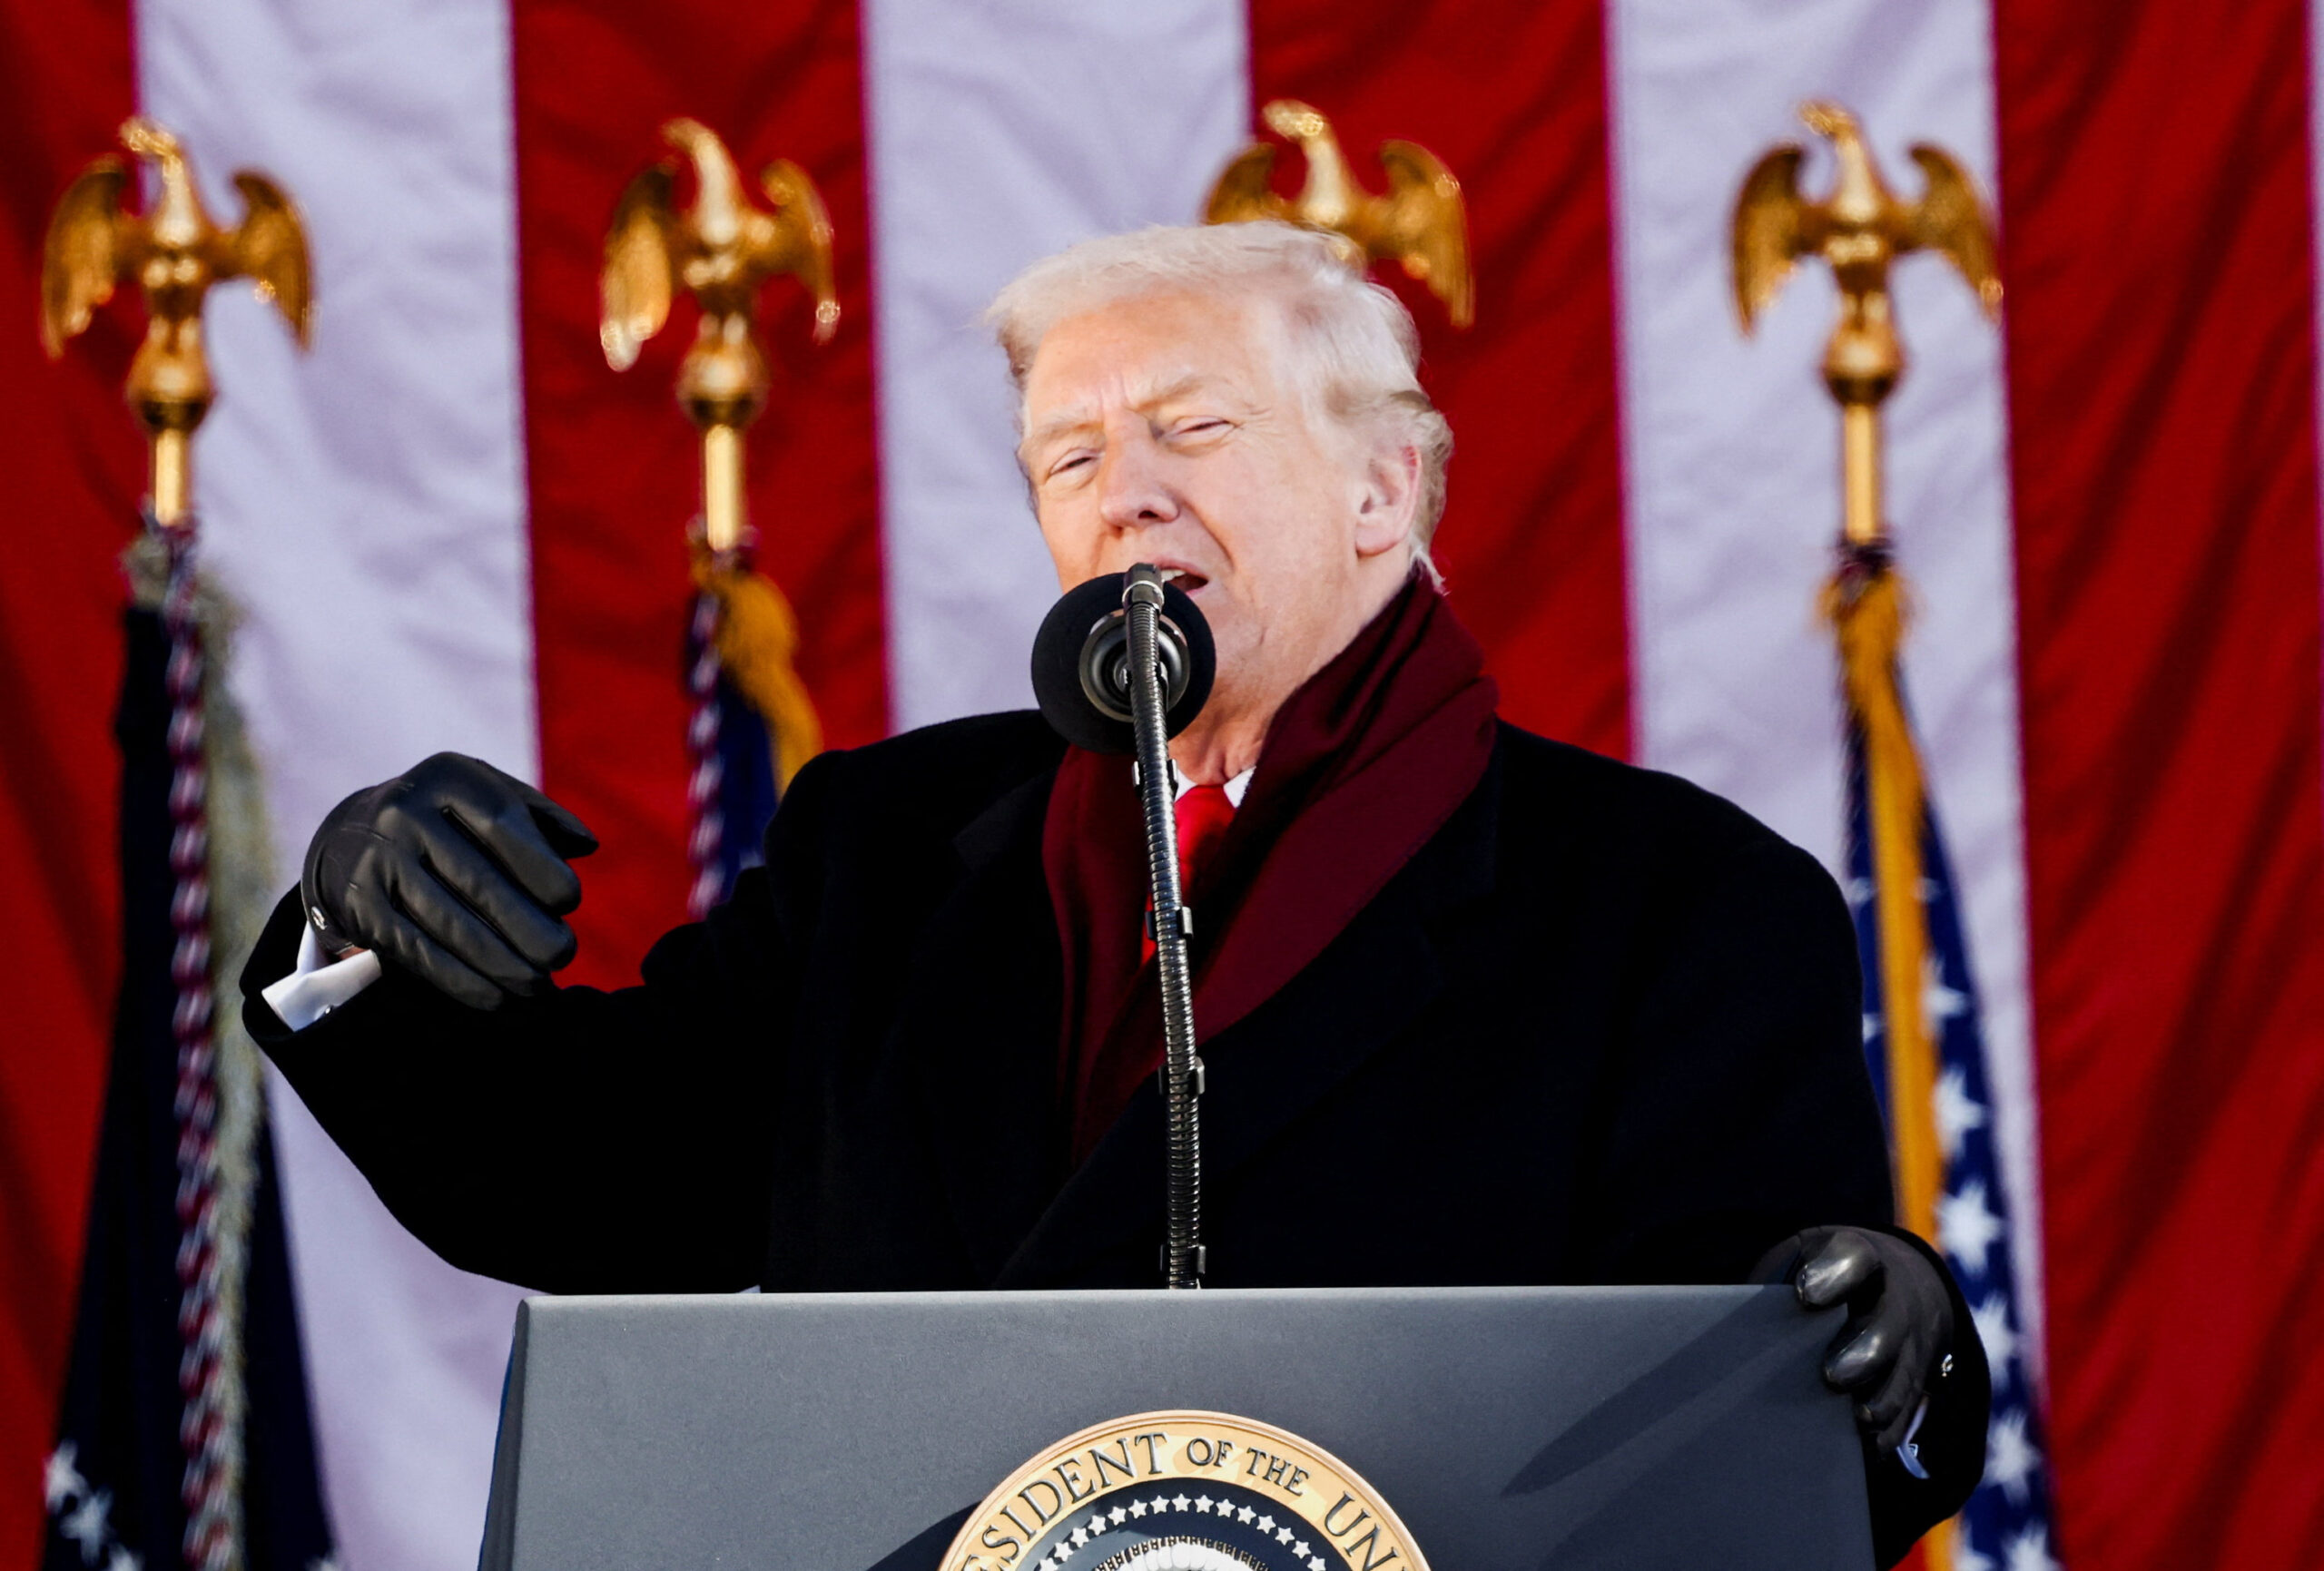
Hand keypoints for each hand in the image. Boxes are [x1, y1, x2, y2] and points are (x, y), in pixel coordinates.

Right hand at [301, 752, 597, 1010]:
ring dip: (499, 962)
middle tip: (563, 955)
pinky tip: (494, 996)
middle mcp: (405, 813)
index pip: (501, 824)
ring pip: (447, 921)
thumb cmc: (449, 820)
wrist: (352, 834)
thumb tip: (588, 846)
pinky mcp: (360, 904)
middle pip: (477, 880)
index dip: (539, 867)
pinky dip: (457, 978)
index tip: (570, 901)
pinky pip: (415, 948)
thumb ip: (543, 818)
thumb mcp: (488, 798)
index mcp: (449, 778)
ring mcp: (378, 859)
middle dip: (527, 926)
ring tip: (537, 984)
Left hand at [1765, 1226, 1955, 1454]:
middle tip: (1831, 1376)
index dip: (1835, 1275)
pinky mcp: (1913, 1385)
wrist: (1890, 1285)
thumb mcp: (1801, 1261)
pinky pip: (1906, 1415)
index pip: (1854, 1259)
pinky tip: (1866, 1452)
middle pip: (1886, 1326)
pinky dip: (1888, 1434)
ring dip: (1881, 1401)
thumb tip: (1728, 1335)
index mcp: (1859, 1258)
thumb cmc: (1821, 1275)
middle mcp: (1893, 1302)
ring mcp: (1910, 1346)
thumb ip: (1774, 1287)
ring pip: (1902, 1375)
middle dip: (1863, 1353)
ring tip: (1858, 1420)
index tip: (1805, 1295)